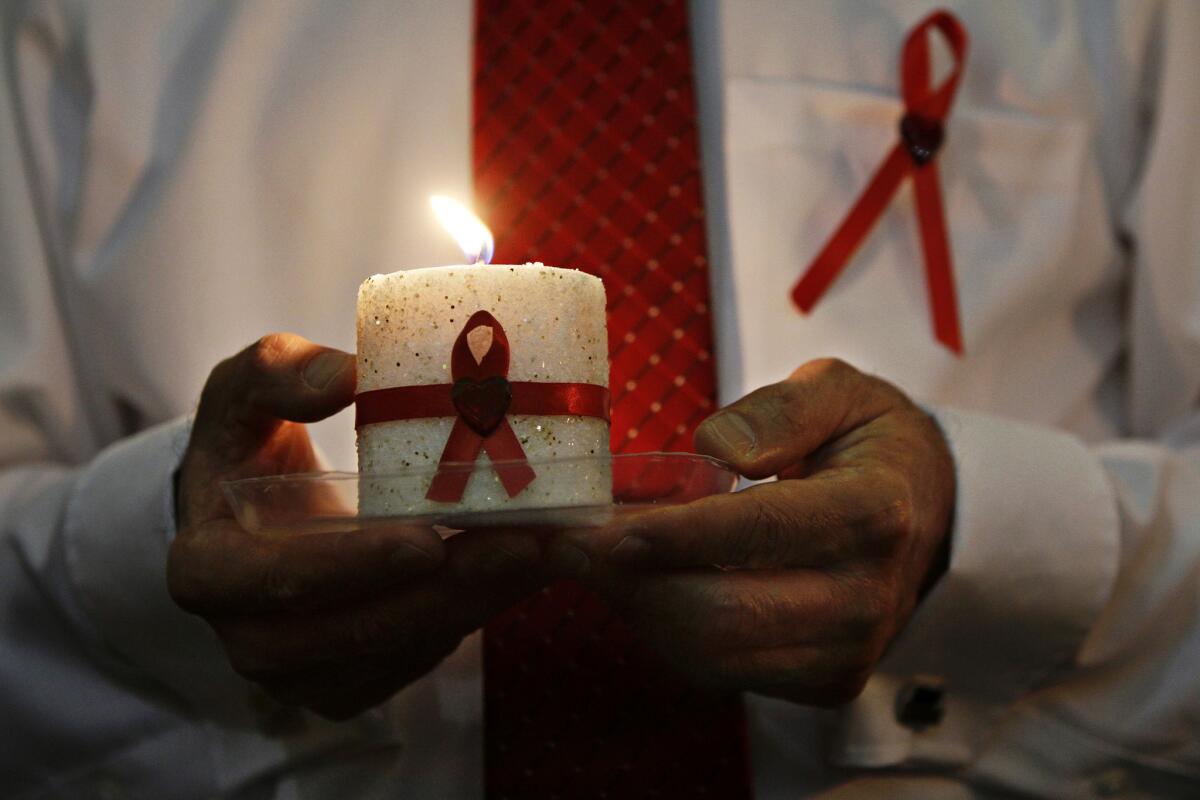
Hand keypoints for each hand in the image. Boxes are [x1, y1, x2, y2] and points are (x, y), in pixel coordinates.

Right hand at [169, 333, 549, 719]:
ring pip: (396, 652)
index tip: (425, 539)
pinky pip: (417, 660)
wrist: (256, 507)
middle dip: (441, 592)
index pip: (268, 582)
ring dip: (475, 605)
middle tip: (520, 545)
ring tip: (542, 551)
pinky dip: (474, 614)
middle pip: (348, 632)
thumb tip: (345, 375)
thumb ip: (281, 374)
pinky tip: (524, 568)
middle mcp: (248, 635)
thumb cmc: (250, 440)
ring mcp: (299, 670)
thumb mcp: (246, 391)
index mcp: (207, 568)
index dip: (347, 567)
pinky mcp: (352, 680)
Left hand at [552, 359, 954, 705]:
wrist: (930, 513)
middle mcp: (865, 598)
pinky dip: (666, 632)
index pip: (760, 532)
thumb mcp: (842, 391)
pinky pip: (721, 672)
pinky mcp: (824, 683)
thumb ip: (783, 408)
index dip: (673, 536)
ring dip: (637, 610)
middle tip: (568, 544)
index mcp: (873, 513)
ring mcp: (847, 653)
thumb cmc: (871, 443)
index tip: (602, 529)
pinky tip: (646, 585)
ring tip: (597, 560)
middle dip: (630, 583)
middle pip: (722, 616)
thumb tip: (717, 446)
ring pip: (711, 657)